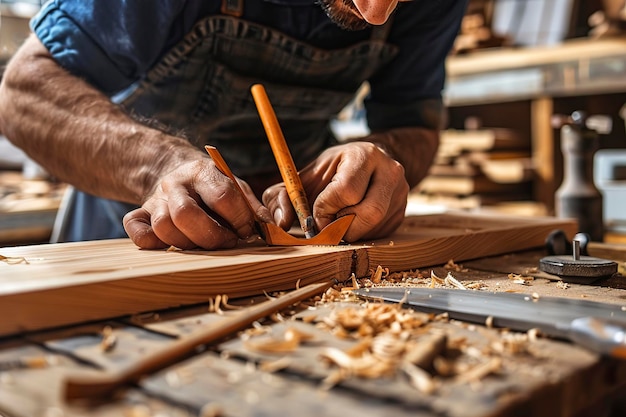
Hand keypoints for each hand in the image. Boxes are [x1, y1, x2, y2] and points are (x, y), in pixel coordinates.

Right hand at [123, 159, 272, 249]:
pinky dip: (151, 242)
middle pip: (185, 214)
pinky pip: (137, 232)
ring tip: (204, 245)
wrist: (177, 173)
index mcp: (203, 172)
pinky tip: (171, 246)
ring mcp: (155, 200)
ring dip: (188, 243)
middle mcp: (175, 184)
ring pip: (163, 227)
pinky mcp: (140, 215)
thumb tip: (276, 227)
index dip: (240, 219)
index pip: (222, 195)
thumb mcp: (238, 190)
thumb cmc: (215, 189)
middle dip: (212, 236)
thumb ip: (256, 209)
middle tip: (228, 243)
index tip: (248, 231)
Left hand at [263, 142, 408, 241]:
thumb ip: (281, 196)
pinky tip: (352, 223)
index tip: (316, 212)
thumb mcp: (303, 177)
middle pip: (368, 212)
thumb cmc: (329, 173)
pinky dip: (361, 235)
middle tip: (327, 223)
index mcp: (363, 156)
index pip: (346, 191)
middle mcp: (389, 171)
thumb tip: (280, 223)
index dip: (326, 208)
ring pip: (375, 227)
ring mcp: (401, 192)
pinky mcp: (402, 212)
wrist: (365, 165)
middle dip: (341, 225)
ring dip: (350, 232)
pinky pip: (381, 234)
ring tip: (338, 222)